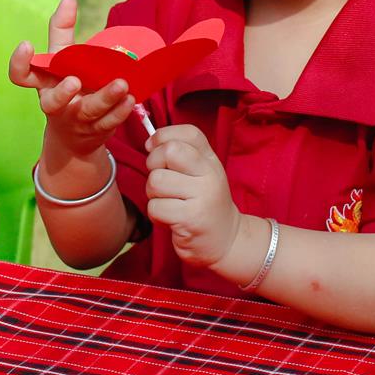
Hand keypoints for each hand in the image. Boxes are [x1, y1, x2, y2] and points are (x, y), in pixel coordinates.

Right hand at [8, 0, 136, 157]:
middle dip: (62, 93)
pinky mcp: (97, 131)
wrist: (75, 136)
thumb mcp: (60, 60)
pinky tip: (130, 99)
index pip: (21, 76)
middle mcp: (56, 103)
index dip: (19, 62)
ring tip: (121, 84)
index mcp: (43, 84)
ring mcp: (76, 119)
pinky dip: (121, 111)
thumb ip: (61, 30)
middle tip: (74, 80)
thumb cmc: (66, 87)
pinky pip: (109, 122)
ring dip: (105, 98)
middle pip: (53, 102)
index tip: (26, 43)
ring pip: (89, 111)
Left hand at [144, 125, 256, 270]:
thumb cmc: (204, 203)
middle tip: (162, 180)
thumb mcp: (201, 173)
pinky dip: (156, 214)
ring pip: (156, 181)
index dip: (163, 136)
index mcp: (211, 161)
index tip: (153, 148)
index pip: (189, 133)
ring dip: (153, 194)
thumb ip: (181, 152)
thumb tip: (149, 141)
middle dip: (153, 164)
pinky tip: (170, 218)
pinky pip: (155, 207)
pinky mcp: (191, 219)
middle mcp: (210, 175)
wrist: (225, 241)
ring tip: (168, 202)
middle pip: (169, 152)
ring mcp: (202, 197)